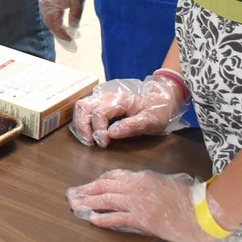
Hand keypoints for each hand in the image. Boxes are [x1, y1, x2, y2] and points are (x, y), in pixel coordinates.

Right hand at [39, 0, 84, 40]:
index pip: (56, 27)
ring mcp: (45, 0)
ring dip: (56, 26)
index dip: (64, 36)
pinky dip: (54, 19)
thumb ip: (75, 15)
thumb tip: (73, 28)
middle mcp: (46, 6)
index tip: (71, 41)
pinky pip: (48, 12)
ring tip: (65, 32)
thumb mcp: (78, 0)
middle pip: (50, 24)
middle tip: (68, 40)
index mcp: (53, 8)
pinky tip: (60, 19)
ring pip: (48, 18)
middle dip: (59, 33)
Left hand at [66, 170, 233, 241]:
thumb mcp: (167, 181)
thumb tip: (141, 185)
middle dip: (87, 190)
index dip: (100, 181)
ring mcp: (138, 202)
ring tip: (76, 205)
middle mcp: (136, 186)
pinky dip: (103, 218)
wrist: (200, 211)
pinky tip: (93, 220)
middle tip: (73, 194)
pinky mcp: (142, 219)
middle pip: (104, 186)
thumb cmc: (190, 196)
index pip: (114, 176)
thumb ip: (151, 181)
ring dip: (89, 202)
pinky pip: (117, 218)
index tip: (91, 185)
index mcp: (142, 175)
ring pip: (106, 200)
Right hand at [70, 75, 187, 147]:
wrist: (161, 101)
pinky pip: (86, 110)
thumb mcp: (150, 121)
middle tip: (90, 142)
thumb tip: (111, 134)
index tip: (104, 143)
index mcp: (119, 100)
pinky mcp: (102, 105)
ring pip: (82, 107)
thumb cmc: (156, 111)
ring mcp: (103, 100)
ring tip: (88, 139)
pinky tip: (89, 134)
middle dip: (82, 126)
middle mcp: (107, 97)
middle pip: (84, 106)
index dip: (99, 130)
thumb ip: (131, 126)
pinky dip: (83, 122)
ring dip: (80, 124)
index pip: (99, 113)